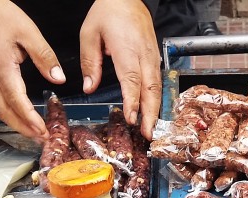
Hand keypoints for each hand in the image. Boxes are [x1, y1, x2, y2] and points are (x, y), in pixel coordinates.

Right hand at [0, 0, 65, 140]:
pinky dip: (13, 114)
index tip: (43, 130)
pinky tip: (26, 119)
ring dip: (18, 125)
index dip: (29, 118)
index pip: (16, 99)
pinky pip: (0, 102)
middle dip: (24, 129)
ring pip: (1, 109)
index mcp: (2, 67)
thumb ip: (44, 56)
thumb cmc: (2, 18)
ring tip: (37, 134)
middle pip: (5, 112)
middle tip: (43, 139)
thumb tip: (58, 79)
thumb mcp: (29, 32)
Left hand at [81, 0, 161, 139]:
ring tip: (152, 129)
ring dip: (156, 110)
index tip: (131, 119)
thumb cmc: (108, 13)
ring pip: (157, 88)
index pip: (132, 80)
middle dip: (150, 114)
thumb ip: (90, 62)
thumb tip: (89, 87)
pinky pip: (158, 83)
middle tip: (148, 134)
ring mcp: (152, 58)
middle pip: (151, 89)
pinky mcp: (155, 59)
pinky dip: (157, 99)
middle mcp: (143, 56)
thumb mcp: (89, 33)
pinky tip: (153, 112)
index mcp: (127, 50)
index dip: (133, 102)